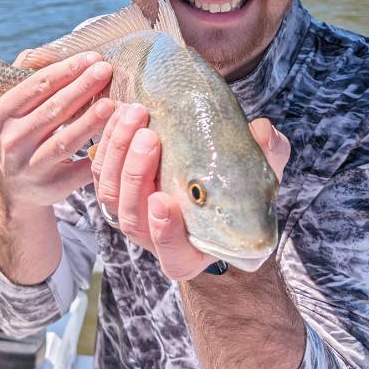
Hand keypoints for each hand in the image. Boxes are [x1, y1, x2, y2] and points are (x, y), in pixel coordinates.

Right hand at [0, 49, 114, 209]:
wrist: (15, 187)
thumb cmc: (22, 132)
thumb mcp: (13, 106)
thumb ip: (29, 75)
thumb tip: (52, 49)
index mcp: (2, 114)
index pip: (36, 86)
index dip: (66, 70)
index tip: (92, 57)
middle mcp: (11, 141)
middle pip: (53, 110)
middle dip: (82, 88)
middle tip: (106, 70)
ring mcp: (29, 166)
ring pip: (64, 141)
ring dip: (90, 121)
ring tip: (112, 103)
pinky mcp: (51, 187)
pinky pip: (78, 169)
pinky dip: (98, 153)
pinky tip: (116, 138)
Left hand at [92, 111, 290, 280]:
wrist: (208, 181)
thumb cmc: (237, 190)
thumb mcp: (260, 176)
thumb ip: (267, 158)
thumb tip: (264, 132)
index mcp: (190, 253)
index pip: (174, 256)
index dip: (165, 235)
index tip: (164, 202)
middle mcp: (154, 239)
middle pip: (133, 218)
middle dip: (137, 175)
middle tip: (150, 138)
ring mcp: (131, 216)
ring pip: (111, 192)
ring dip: (119, 151)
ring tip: (135, 115)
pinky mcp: (115, 190)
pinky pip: (100, 171)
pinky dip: (107, 141)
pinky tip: (117, 112)